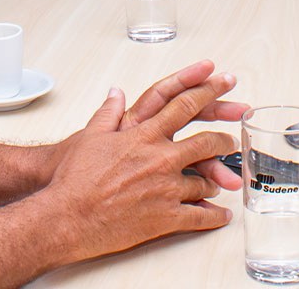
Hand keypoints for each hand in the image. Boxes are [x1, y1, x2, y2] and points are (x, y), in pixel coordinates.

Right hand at [26, 67, 243, 263]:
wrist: (65, 216)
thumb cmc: (73, 179)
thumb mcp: (89, 136)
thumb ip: (108, 113)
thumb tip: (115, 93)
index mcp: (144, 135)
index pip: (184, 106)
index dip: (208, 91)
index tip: (224, 81)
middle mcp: (159, 158)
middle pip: (206, 142)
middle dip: (224, 141)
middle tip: (233, 141)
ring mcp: (165, 189)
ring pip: (204, 181)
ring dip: (215, 181)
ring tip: (221, 182)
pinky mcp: (164, 218)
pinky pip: (199, 216)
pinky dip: (213, 216)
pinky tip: (220, 215)